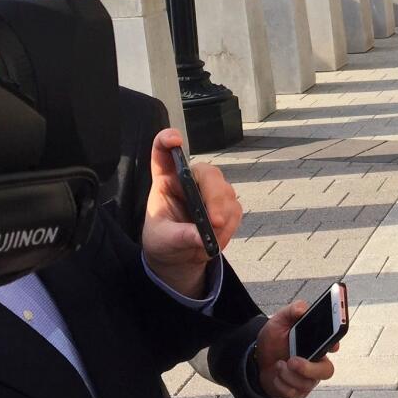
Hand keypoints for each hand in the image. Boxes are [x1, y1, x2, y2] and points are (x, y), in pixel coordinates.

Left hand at [141, 129, 241, 296]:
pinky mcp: (226, 204)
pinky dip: (228, 229)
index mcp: (166, 181)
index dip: (167, 140)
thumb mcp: (163, 240)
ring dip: (222, 218)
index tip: (175, 140)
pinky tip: (216, 241)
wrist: (178, 257)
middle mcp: (190, 180)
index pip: (164, 153)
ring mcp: (210, 190)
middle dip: (215, 197)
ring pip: (226, 193)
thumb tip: (201, 237)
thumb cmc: (163, 240)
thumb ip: (181, 236)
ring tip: (210, 242)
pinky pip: (235, 211)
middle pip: (208, 174)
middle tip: (214, 223)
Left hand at [254, 301, 339, 397]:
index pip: (334, 344)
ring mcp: (308, 379)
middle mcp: (317, 363)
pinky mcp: (297, 392)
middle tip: (292, 360)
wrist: (257, 360)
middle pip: (326, 371)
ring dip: (287, 374)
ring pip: (306, 383)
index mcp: (318, 344)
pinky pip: (293, 393)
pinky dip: (280, 383)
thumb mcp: (279, 321)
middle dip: (309, 368)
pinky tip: (276, 375)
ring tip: (278, 364)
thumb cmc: (274, 340)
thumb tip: (302, 309)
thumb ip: (292, 310)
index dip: (335, 345)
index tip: (332, 346)